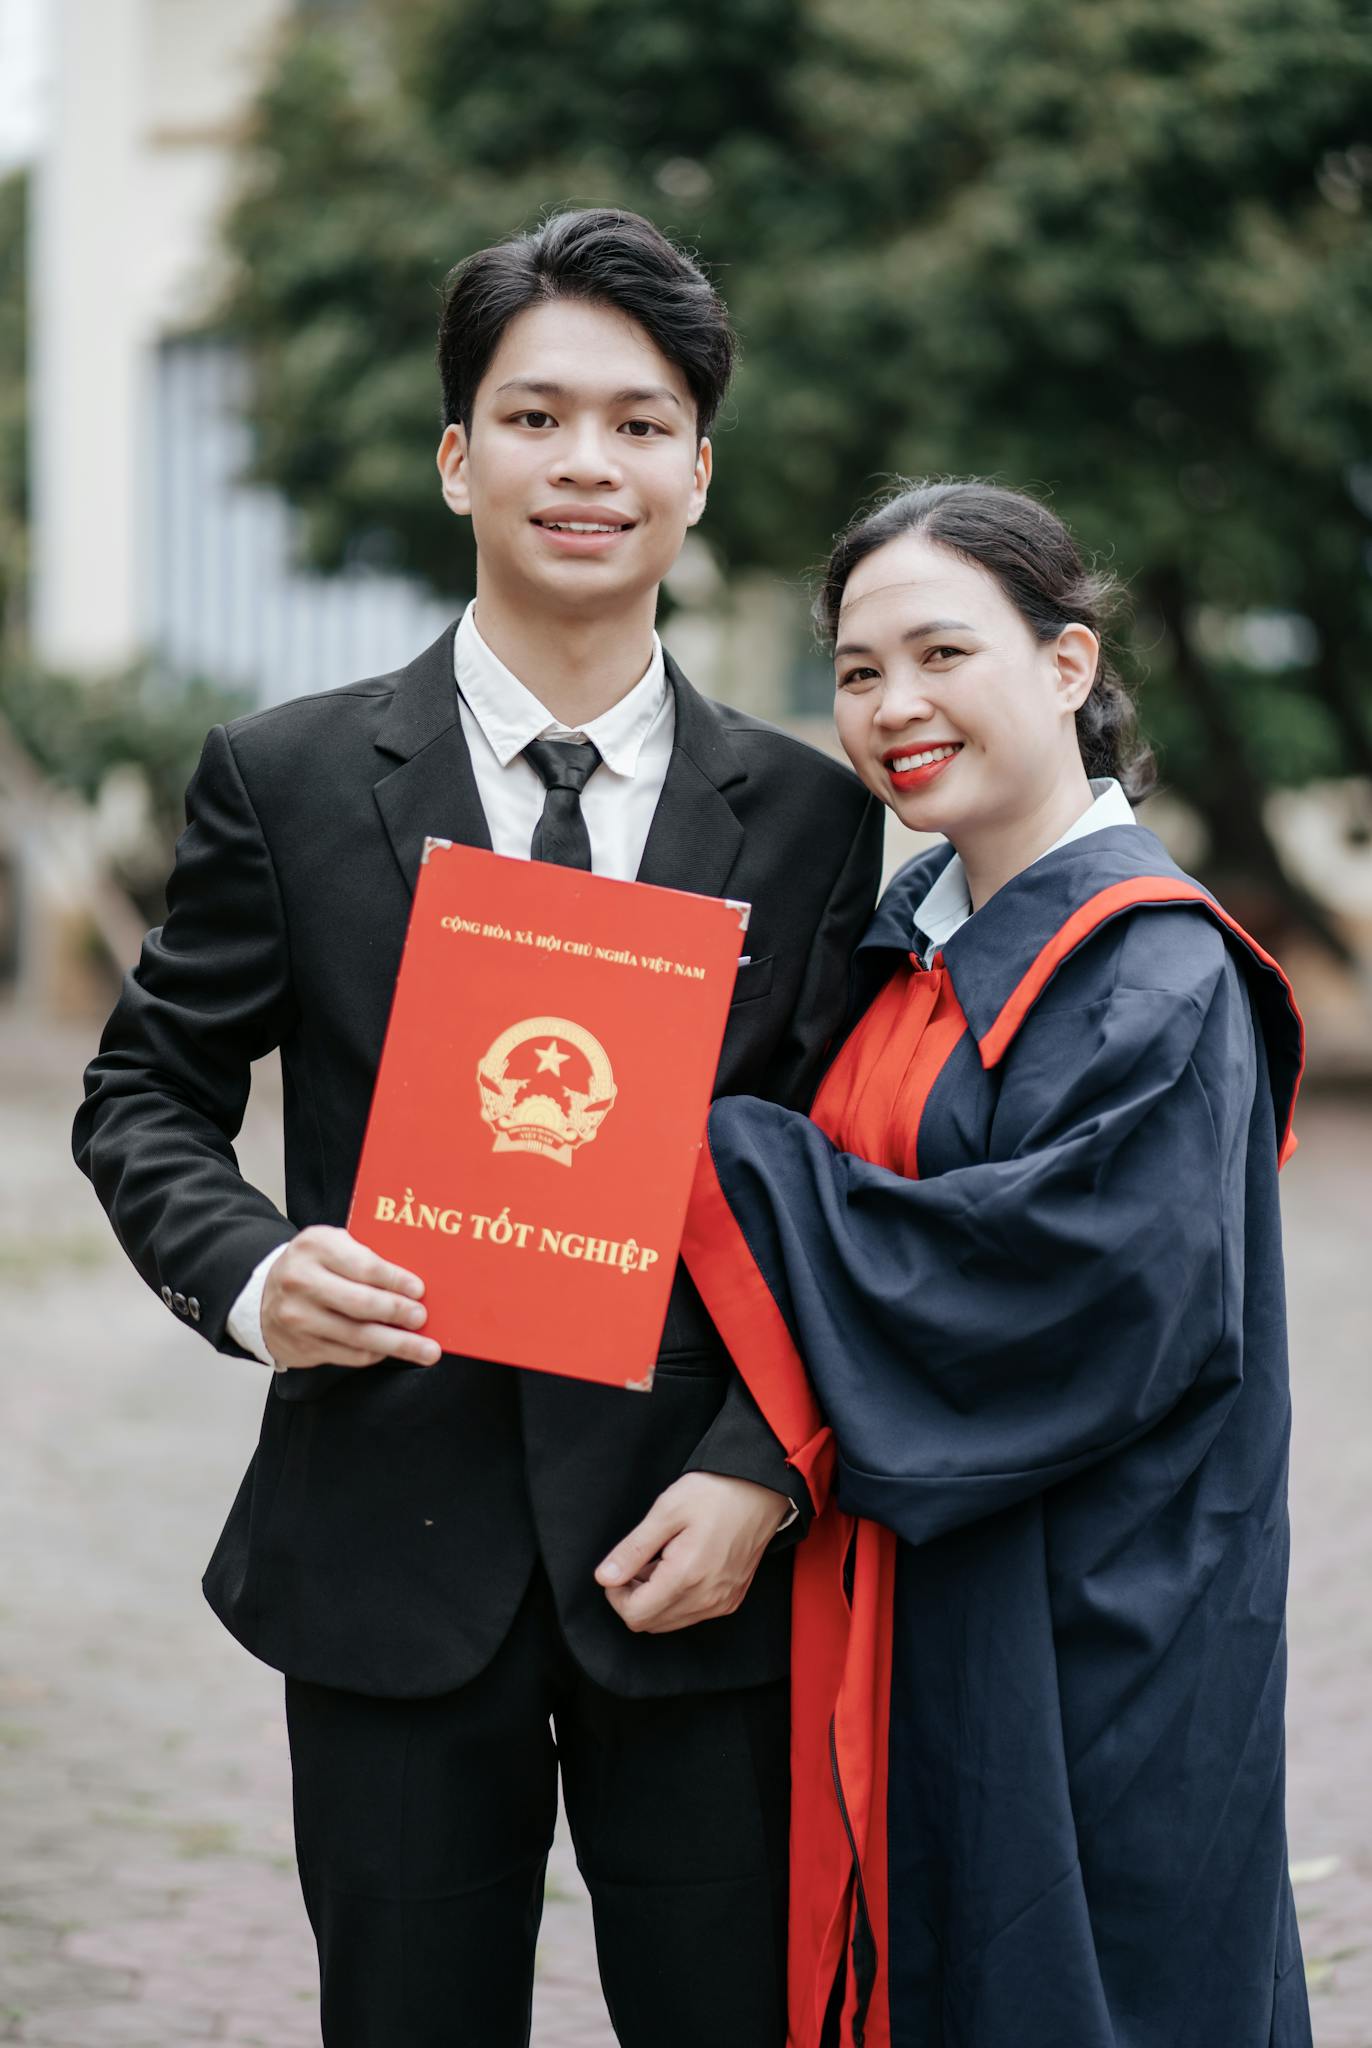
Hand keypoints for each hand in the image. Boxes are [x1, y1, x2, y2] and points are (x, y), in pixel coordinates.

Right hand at [261, 1226, 440, 1369]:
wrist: (262, 1296)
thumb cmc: (312, 1266)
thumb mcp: (332, 1246)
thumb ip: (364, 1257)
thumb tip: (413, 1286)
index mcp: (315, 1247)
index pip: (364, 1266)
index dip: (396, 1281)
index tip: (419, 1290)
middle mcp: (301, 1281)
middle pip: (361, 1304)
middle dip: (398, 1313)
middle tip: (422, 1318)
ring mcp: (298, 1317)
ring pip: (357, 1336)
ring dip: (397, 1345)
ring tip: (426, 1350)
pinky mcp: (301, 1347)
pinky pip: (348, 1354)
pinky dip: (375, 1354)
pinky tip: (390, 1350)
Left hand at [594, 1471, 792, 1633]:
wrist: (761, 1489)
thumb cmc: (715, 1493)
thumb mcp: (666, 1511)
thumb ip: (632, 1550)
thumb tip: (604, 1578)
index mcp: (687, 1577)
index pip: (635, 1615)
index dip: (616, 1595)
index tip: (619, 1568)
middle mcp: (707, 1599)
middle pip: (650, 1624)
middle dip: (633, 1598)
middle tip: (636, 1563)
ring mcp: (722, 1602)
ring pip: (670, 1622)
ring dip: (654, 1600)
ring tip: (658, 1561)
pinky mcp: (731, 1599)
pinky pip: (692, 1615)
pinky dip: (675, 1599)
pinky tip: (677, 1567)